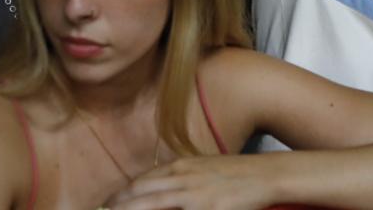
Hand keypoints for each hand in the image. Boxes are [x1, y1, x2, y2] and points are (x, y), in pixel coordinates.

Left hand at [108, 155, 273, 209]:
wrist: (264, 175)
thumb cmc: (235, 173)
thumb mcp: (203, 168)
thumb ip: (180, 178)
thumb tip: (158, 188)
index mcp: (181, 167)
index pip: (142, 182)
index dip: (122, 195)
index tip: (107, 205)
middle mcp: (182, 179)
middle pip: (141, 194)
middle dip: (117, 206)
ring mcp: (194, 196)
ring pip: (152, 205)